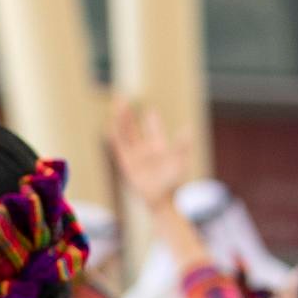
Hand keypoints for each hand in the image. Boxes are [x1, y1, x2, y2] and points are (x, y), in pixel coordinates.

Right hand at [108, 97, 190, 212]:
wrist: (160, 200)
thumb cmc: (172, 182)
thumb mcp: (178, 162)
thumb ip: (181, 146)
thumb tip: (187, 129)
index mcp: (158, 147)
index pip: (153, 129)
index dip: (151, 121)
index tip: (150, 110)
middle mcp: (144, 149)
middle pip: (133, 128)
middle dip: (128, 114)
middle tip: (122, 98)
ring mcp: (134, 156)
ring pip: (124, 133)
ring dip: (120, 120)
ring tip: (116, 106)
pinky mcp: (126, 163)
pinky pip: (118, 147)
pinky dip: (114, 136)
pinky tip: (110, 125)